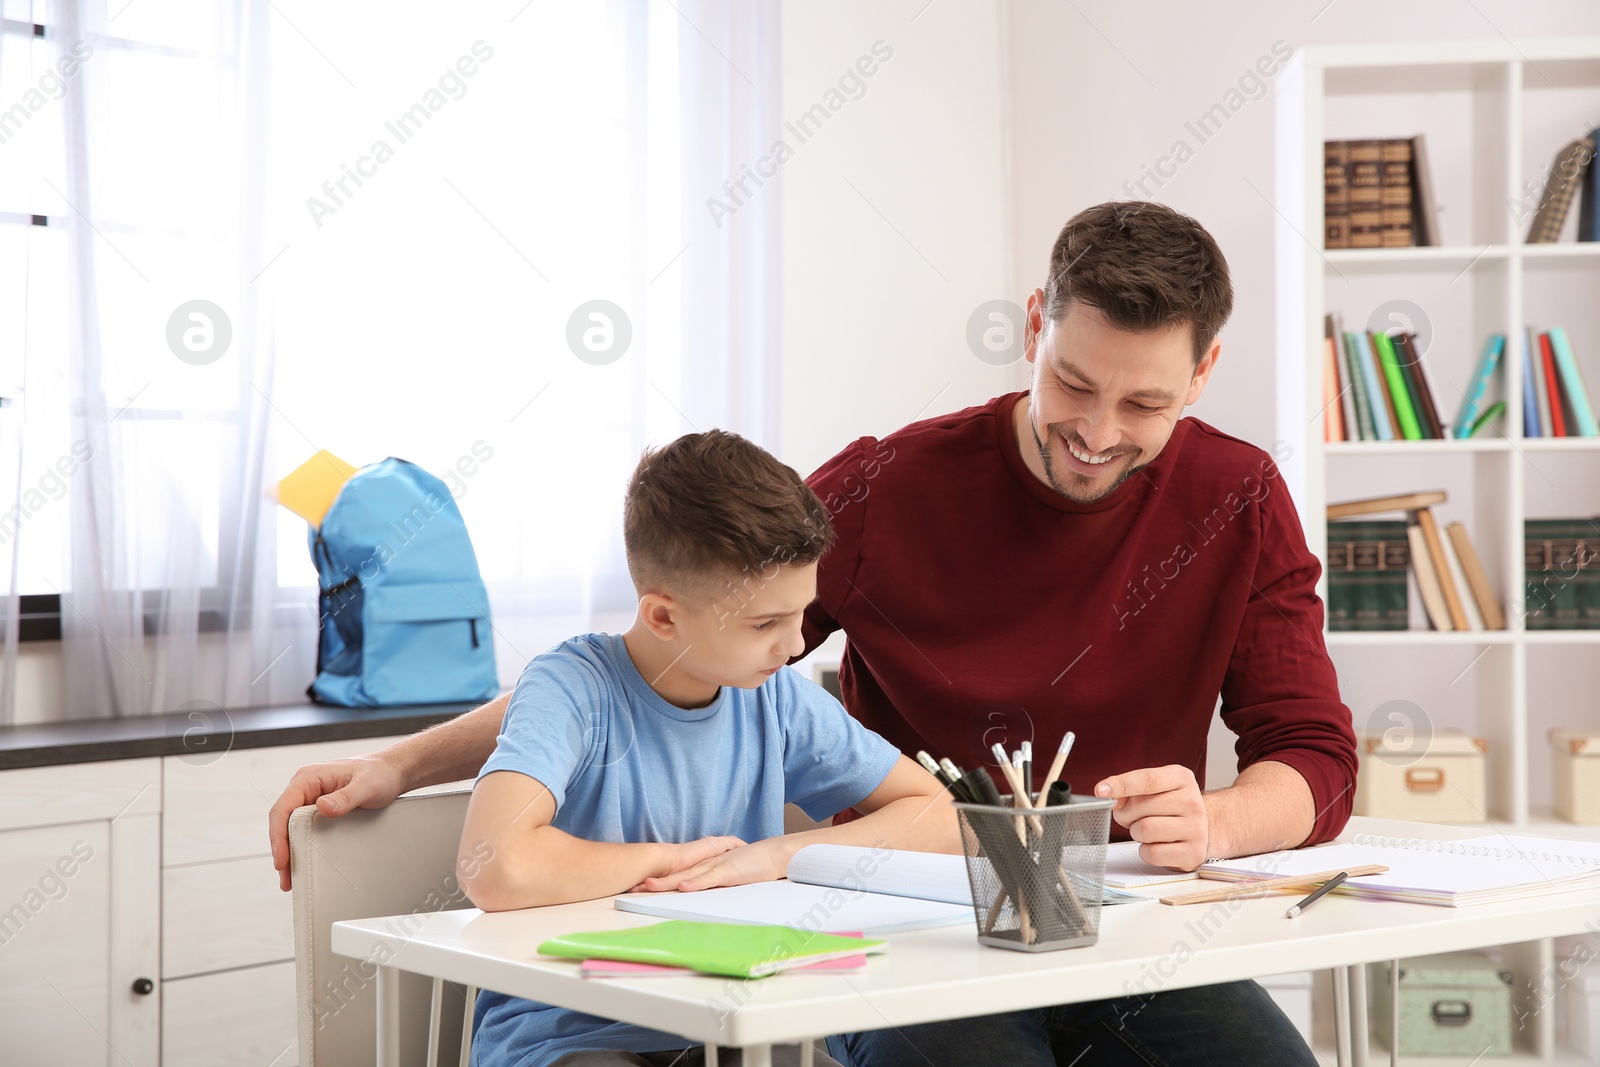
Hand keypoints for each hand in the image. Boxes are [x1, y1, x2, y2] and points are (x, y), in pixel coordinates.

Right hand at [268, 755, 407, 891]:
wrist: (392, 772)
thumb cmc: (379, 774)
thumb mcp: (366, 786)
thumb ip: (346, 797)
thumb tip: (323, 807)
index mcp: (309, 778)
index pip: (283, 808)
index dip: (278, 836)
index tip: (282, 860)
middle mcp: (305, 787)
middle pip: (282, 821)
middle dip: (282, 850)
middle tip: (286, 878)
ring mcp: (311, 798)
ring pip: (290, 827)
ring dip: (289, 851)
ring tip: (291, 879)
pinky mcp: (319, 808)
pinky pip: (303, 828)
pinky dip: (300, 845)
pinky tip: (303, 862)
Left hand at [635, 837, 786, 893]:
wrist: (773, 855)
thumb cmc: (751, 867)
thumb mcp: (726, 879)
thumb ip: (711, 885)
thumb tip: (694, 898)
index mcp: (703, 869)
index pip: (675, 876)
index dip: (656, 882)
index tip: (635, 889)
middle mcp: (705, 866)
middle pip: (674, 875)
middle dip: (653, 882)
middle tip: (631, 888)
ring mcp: (716, 867)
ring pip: (687, 876)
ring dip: (668, 882)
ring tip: (649, 887)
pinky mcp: (728, 871)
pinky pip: (709, 878)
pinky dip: (696, 883)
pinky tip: (683, 887)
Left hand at [1094, 765, 1208, 871]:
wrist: (1202, 828)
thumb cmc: (1170, 806)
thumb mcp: (1154, 789)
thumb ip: (1130, 789)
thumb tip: (1109, 796)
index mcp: (1181, 778)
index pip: (1147, 780)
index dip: (1121, 785)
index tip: (1100, 791)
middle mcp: (1192, 801)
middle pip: (1140, 806)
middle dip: (1126, 813)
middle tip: (1133, 816)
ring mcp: (1196, 828)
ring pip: (1144, 830)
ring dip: (1136, 832)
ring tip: (1147, 830)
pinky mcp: (1193, 853)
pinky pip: (1152, 853)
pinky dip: (1146, 850)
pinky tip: (1156, 844)